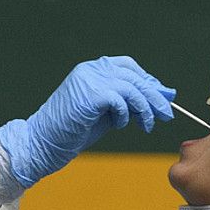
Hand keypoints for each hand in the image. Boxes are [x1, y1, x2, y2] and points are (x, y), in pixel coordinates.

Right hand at [0, 56, 175, 187]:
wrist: (42, 143)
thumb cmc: (73, 131)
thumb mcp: (107, 114)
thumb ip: (130, 103)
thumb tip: (165, 95)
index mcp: (92, 69)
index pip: (128, 66)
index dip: (148, 81)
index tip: (162, 98)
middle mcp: (91, 69)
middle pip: (134, 76)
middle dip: (154, 96)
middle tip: (167, 115)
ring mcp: (90, 79)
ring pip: (131, 87)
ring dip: (145, 108)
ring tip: (147, 125)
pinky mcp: (90, 94)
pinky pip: (121, 99)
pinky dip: (126, 114)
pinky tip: (121, 125)